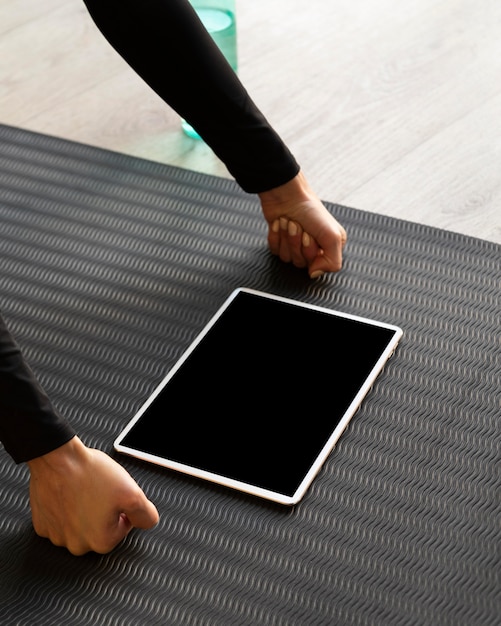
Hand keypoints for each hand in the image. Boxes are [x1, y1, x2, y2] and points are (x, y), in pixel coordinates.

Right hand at [27, 437, 158, 554]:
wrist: (58, 458)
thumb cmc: (89, 474)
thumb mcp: (132, 492)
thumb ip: (146, 514)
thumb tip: (148, 522)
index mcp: (101, 541)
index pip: (123, 528)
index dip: (123, 508)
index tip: (115, 495)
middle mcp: (77, 544)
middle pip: (101, 529)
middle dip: (104, 511)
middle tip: (101, 491)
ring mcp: (57, 536)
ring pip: (80, 526)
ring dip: (85, 511)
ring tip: (85, 490)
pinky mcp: (43, 525)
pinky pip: (61, 521)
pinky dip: (66, 510)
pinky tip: (70, 494)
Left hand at [259, 171, 346, 277]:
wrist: (287, 194)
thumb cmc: (311, 209)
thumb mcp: (333, 236)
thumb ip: (333, 262)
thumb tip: (315, 274)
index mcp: (329, 247)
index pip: (318, 267)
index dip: (311, 252)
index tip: (310, 236)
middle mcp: (313, 248)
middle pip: (300, 263)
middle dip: (297, 243)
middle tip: (300, 227)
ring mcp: (295, 245)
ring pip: (286, 258)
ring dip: (286, 238)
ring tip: (289, 222)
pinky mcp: (280, 241)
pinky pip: (275, 251)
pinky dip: (276, 236)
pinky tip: (280, 224)